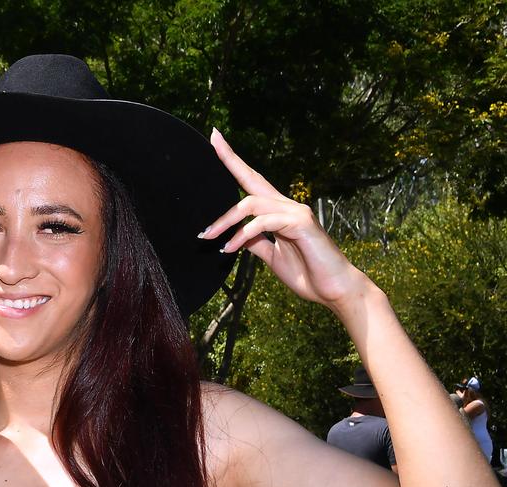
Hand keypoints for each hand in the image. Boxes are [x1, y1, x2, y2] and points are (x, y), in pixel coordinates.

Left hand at [199, 129, 371, 308]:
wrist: (334, 290)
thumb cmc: (308, 274)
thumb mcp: (272, 257)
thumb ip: (256, 243)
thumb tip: (236, 235)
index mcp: (279, 213)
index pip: (253, 182)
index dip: (235, 161)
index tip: (217, 139)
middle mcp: (287, 206)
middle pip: (252, 179)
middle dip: (231, 158)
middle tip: (212, 139)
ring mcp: (296, 212)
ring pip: (251, 204)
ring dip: (225, 221)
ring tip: (208, 237)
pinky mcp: (301, 223)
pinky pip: (264, 222)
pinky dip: (243, 234)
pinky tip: (230, 248)